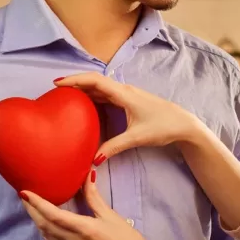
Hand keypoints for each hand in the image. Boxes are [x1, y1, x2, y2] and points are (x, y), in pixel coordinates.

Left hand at [21, 170, 150, 239]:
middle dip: (31, 209)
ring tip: (30, 206)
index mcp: (84, 229)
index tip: (24, 191)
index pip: (53, 215)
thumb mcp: (111, 216)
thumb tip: (86, 176)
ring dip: (35, 219)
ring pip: (46, 234)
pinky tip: (44, 223)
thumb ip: (94, 197)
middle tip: (23, 194)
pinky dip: (44, 230)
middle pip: (44, 224)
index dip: (37, 203)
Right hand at [54, 74, 201, 163]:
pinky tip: (85, 104)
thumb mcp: (137, 138)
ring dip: (83, 89)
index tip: (58, 83)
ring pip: (100, 88)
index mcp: (124, 94)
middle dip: (75, 83)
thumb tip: (94, 160)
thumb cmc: (163, 127)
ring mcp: (126, 95)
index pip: (95, 81)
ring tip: (65, 96)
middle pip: (94, 81)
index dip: (75, 80)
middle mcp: (123, 90)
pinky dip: (93, 97)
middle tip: (55, 90)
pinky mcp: (129, 101)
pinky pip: (106, 95)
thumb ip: (114, 147)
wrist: (183, 124)